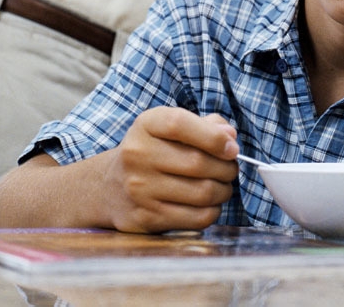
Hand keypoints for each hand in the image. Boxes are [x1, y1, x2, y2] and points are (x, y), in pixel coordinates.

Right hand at [101, 108, 239, 232]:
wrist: (110, 187)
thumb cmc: (154, 151)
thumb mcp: (171, 127)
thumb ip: (205, 125)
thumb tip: (230, 136)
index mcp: (147, 125)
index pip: (181, 125)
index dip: (214, 137)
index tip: (232, 148)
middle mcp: (138, 155)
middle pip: (198, 163)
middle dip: (227, 168)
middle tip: (231, 169)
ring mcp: (139, 189)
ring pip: (201, 193)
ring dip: (223, 190)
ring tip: (223, 185)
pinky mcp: (146, 218)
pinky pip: (195, 218)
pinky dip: (213, 211)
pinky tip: (210, 203)